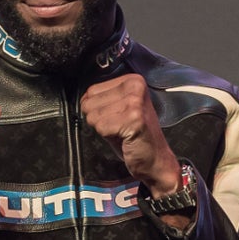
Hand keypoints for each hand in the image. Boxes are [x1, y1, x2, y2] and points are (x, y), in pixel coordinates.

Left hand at [80, 74, 179, 194]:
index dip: (97, 108)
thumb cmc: (136, 136)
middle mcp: (135, 87)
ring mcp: (135, 103)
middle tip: (119, 125)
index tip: (115, 115)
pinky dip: (109, 137)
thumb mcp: (120, 109)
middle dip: (99, 118)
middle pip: (90, 102)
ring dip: (104, 129)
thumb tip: (83, 100)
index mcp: (132, 81)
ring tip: (122, 131)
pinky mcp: (133, 119)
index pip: (92, 90)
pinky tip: (125, 137)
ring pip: (94, 115)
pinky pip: (101, 127)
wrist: (156, 159)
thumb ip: (103, 99)